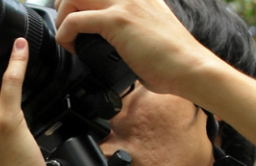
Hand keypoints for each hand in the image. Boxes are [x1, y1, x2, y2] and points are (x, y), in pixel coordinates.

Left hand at [55, 0, 224, 95]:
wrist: (191, 68)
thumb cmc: (175, 62)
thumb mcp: (151, 37)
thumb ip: (132, 35)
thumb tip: (118, 52)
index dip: (83, 2)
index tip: (78, 20)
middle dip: (66, 5)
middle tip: (68, 28)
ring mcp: (124, 4)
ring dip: (63, 17)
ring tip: (69, 37)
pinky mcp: (118, 21)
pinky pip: (74, 21)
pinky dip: (65, 35)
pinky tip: (73, 48)